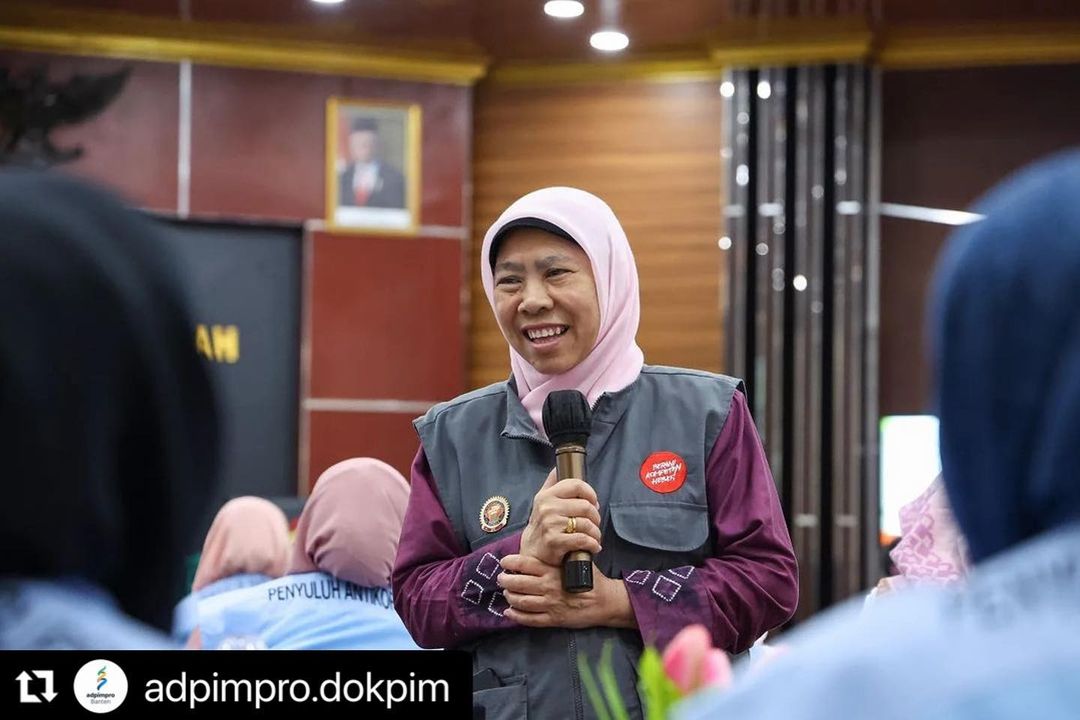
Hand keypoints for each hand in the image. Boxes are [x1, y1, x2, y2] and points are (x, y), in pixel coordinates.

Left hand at [497, 554, 635, 629]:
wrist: (605, 601)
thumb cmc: (592, 579)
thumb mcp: (578, 562)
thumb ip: (562, 557)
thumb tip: (549, 546)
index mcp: (553, 571)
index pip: (526, 565)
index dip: (512, 563)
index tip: (504, 562)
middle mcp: (548, 587)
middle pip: (519, 584)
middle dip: (506, 581)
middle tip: (501, 579)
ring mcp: (549, 605)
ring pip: (522, 602)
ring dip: (510, 597)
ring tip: (507, 593)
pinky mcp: (553, 619)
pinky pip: (530, 619)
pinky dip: (516, 616)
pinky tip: (509, 612)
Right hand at [519, 468, 602, 566]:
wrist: (532, 551)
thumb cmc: (542, 524)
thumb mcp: (542, 500)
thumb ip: (552, 483)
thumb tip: (559, 466)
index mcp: (547, 495)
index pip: (576, 485)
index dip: (590, 493)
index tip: (594, 502)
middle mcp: (547, 508)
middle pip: (585, 506)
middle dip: (595, 516)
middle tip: (594, 523)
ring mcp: (550, 524)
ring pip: (586, 523)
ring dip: (595, 532)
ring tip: (594, 536)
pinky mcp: (555, 541)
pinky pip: (583, 539)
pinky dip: (593, 544)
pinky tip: (593, 546)